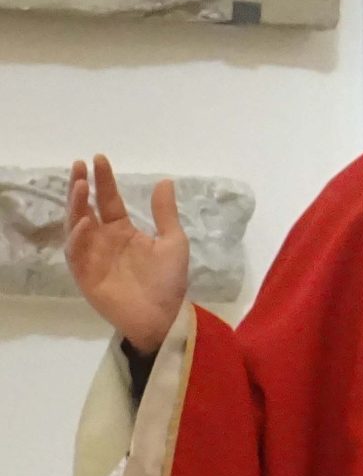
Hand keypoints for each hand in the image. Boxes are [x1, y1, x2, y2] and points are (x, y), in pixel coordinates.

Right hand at [64, 155, 189, 350]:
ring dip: (76, 206)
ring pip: (77, 226)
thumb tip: (164, 181)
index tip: (99, 159)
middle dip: (82, 187)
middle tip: (80, 165)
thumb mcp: (172, 241)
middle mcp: (104, 240)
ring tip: (81, 186)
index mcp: (123, 230)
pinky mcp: (85, 275)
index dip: (104, 181)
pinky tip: (85, 222)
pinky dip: (78, 237)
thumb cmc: (168, 280)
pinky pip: (76, 253)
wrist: (163, 315)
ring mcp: (92, 256)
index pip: (109, 200)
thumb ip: (164, 213)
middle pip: (87, 208)